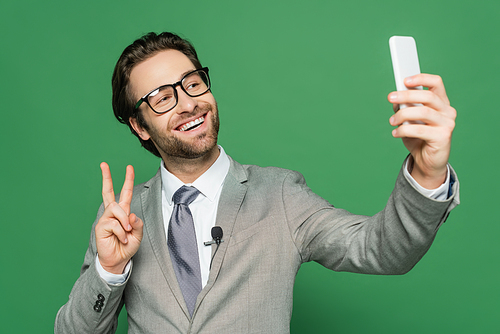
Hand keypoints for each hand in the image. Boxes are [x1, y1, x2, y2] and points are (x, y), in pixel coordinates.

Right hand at [95, 163, 142, 273]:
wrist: (118, 260)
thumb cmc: (127, 247)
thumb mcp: (138, 234)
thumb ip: (137, 223)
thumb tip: (130, 214)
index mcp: (123, 212)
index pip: (125, 193)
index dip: (128, 180)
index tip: (129, 167)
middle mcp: (113, 213)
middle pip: (107, 191)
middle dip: (106, 177)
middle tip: (103, 164)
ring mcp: (105, 219)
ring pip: (116, 209)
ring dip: (124, 221)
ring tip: (127, 233)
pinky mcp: (101, 227)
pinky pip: (114, 224)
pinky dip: (121, 232)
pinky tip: (121, 239)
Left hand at [388, 74, 455, 188]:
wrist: (427, 161)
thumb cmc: (418, 138)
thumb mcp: (409, 120)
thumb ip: (405, 108)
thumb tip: (396, 100)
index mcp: (441, 103)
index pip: (436, 83)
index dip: (422, 78)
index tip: (404, 80)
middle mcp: (448, 111)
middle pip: (428, 96)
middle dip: (406, 95)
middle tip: (390, 97)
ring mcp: (447, 124)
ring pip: (423, 112)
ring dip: (403, 115)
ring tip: (392, 121)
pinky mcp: (443, 137)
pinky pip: (420, 129)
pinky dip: (404, 130)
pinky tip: (395, 133)